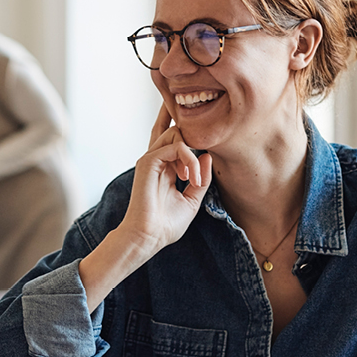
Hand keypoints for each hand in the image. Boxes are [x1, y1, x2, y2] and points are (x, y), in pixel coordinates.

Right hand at [78, 104, 212, 309]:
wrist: (149, 237)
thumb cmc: (166, 224)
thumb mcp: (192, 199)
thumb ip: (201, 178)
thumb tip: (207, 155)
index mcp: (164, 167)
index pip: (173, 139)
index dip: (182, 126)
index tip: (193, 120)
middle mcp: (156, 160)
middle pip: (172, 127)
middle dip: (189, 128)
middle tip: (199, 155)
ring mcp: (151, 159)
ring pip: (176, 133)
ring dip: (193, 155)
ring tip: (194, 181)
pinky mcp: (148, 162)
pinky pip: (175, 147)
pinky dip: (189, 161)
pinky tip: (191, 179)